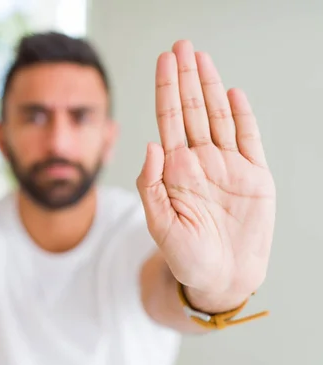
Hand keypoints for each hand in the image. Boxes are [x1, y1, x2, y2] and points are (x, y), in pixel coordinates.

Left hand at [136, 40, 275, 298]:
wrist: (220, 278)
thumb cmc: (185, 255)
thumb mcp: (160, 224)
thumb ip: (151, 185)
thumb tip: (152, 144)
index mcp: (175, 169)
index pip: (168, 119)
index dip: (166, 89)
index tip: (165, 61)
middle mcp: (199, 160)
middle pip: (191, 110)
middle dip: (186, 77)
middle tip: (182, 45)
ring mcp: (227, 165)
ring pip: (217, 117)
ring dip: (210, 88)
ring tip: (202, 58)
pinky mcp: (254, 176)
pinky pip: (248, 139)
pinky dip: (242, 116)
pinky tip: (232, 94)